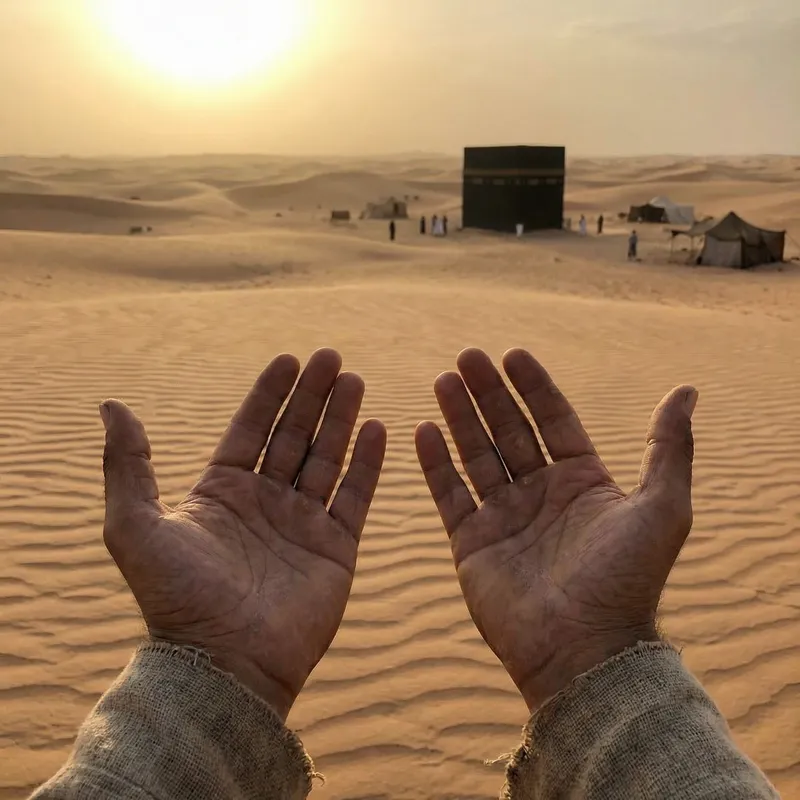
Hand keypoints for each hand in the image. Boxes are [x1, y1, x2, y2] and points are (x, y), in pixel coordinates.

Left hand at [101, 349, 385, 719]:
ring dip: (341, 418)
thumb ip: (128, 465)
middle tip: (331, 357)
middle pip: (294, 436)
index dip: (270, 394)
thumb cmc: (177, 598)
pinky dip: (366, 463)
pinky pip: (354, 496)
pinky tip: (375, 427)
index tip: (289, 359)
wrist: (225, 662)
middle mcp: (265, 503)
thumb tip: (112, 406)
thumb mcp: (134, 526)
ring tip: (353, 380)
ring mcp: (302, 524)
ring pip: (327, 458)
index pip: (251, 429)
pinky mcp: (335, 549)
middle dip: (312, 396)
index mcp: (223, 493)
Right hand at [415, 348, 695, 711]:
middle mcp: (540, 494)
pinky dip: (436, 463)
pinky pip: (449, 495)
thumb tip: (685, 389)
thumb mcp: (662, 506)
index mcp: (581, 482)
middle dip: (489, 393)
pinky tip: (424, 430)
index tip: (513, 354)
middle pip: (509, 431)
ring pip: (476, 455)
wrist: (583, 649)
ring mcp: (504, 518)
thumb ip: (669, 446)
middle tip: (468, 356)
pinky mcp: (472, 543)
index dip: (533, 387)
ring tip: (444, 380)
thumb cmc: (626, 579)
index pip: (553, 421)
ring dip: (460, 417)